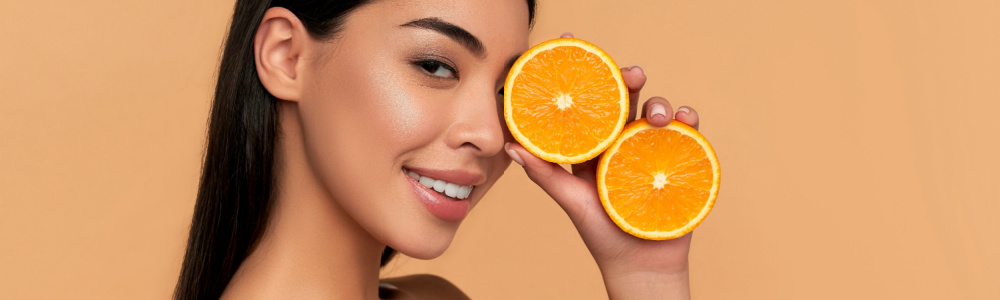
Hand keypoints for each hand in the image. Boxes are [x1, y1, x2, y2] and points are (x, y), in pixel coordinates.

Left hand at [503, 33, 700, 298]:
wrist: (639, 266)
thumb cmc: (601, 234)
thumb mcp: (570, 200)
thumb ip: (544, 174)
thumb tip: (510, 146)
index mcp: (594, 144)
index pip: (589, 102)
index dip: (584, 73)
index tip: (576, 46)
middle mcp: (622, 141)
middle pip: (625, 99)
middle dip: (628, 79)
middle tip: (631, 74)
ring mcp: (651, 150)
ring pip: (656, 112)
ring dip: (659, 103)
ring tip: (657, 114)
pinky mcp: (679, 161)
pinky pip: (687, 134)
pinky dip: (688, 122)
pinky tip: (684, 121)